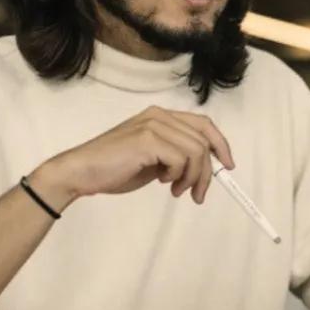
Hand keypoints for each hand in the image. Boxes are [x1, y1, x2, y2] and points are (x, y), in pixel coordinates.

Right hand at [33, 105, 235, 209]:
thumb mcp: (152, 160)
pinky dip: (177, 176)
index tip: (227, 166)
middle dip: (207, 172)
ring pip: (196, 151)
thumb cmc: (113, 168)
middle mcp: (159, 115)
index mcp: (161, 116)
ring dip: (192, 177)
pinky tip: (162, 183)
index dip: (220, 144)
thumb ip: (174, 156)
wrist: (82, 172)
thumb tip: (204, 168)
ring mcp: (153, 125)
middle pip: (203, 140)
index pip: (203, 124)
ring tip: (176, 191)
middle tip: (197, 194)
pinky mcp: (147, 139)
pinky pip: (181, 159)